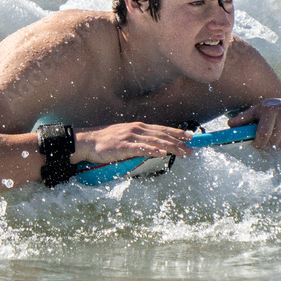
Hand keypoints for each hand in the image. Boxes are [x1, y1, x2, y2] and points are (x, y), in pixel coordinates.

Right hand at [72, 122, 192, 164]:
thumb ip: (140, 141)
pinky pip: (141, 148)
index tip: (190, 137)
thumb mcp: (126, 137)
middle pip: (162, 135)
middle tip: (191, 148)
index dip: (177, 133)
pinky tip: (162, 152)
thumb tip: (153, 147)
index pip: (162, 129)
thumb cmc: (106, 141)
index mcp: (139, 127)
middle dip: (179, 142)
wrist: (88, 141)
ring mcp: (130, 137)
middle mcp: (137, 129)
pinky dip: (153, 150)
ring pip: (156, 141)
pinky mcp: (123, 146)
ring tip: (183, 152)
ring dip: (171, 147)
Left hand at [227, 98, 280, 149]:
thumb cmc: (274, 111)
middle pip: (274, 142)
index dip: (259, 144)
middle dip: (271, 145)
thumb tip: (229, 125)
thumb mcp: (258, 111)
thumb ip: (244, 118)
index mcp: (270, 108)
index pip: (263, 135)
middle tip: (272, 141)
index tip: (258, 145)